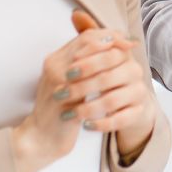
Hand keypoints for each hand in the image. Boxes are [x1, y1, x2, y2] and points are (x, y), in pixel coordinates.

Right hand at [11, 11, 148, 171]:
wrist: (42, 136)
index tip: (124, 40)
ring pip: (88, 61)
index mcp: (55, 60)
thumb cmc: (58, 106)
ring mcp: (58, 85)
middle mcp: (54, 68)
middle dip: (112, 42)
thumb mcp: (68, 80)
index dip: (107, 35)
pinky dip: (106, 82)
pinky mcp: (65, 103)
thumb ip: (83, 62)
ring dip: (110, 60)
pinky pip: (88, 87)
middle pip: (87, 43)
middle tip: (129, 48)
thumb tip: (111, 45)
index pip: (84, 37)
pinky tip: (118, 84)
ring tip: (127, 62)